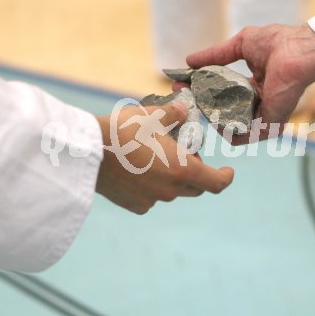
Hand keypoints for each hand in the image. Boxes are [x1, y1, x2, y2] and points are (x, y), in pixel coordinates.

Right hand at [95, 103, 233, 213]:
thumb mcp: (151, 115)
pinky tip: (139, 171)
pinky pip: (152, 198)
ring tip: (157, 158)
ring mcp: (152, 200)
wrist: (86, 152)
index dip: (226, 177)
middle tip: (184, 153)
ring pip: (173, 192)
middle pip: (195, 188)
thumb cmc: (122, 131)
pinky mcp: (134, 205)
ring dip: (173, 178)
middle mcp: (170, 191)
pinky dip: (153, 186)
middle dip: (197, 173)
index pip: (216, 183)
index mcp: (182, 170)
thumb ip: (173, 114)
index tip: (228, 171)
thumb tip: (184, 110)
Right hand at [181, 24, 314, 142]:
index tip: (183, 86)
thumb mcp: (240, 46)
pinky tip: (211, 120)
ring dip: (211, 121)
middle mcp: (256, 104)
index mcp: (252, 87)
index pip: (223, 96)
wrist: (299, 50)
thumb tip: (188, 60)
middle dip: (202, 108)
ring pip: (231, 128)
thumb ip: (216, 54)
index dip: (202, 92)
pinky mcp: (267, 125)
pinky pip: (242, 136)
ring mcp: (262, 116)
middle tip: (184, 99)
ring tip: (195, 108)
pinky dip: (226, 133)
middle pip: (224, 113)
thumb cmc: (276, 43)